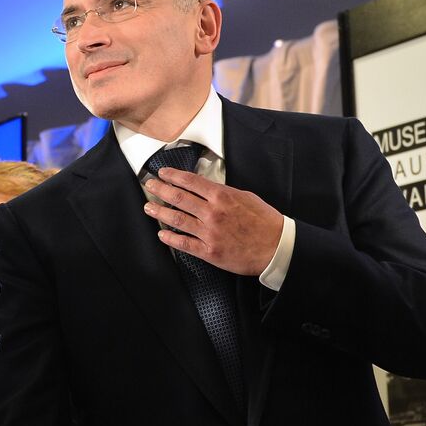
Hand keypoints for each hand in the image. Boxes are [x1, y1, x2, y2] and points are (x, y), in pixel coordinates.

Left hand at [144, 168, 283, 276]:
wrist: (277, 247)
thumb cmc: (265, 222)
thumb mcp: (246, 197)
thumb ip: (224, 193)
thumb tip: (207, 188)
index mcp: (222, 197)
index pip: (191, 181)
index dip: (173, 176)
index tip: (162, 173)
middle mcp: (213, 213)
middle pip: (179, 198)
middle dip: (160, 190)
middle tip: (150, 186)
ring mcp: (209, 233)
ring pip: (177, 220)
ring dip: (159, 212)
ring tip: (149, 207)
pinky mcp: (209, 252)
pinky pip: (184, 244)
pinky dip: (170, 238)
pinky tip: (161, 234)